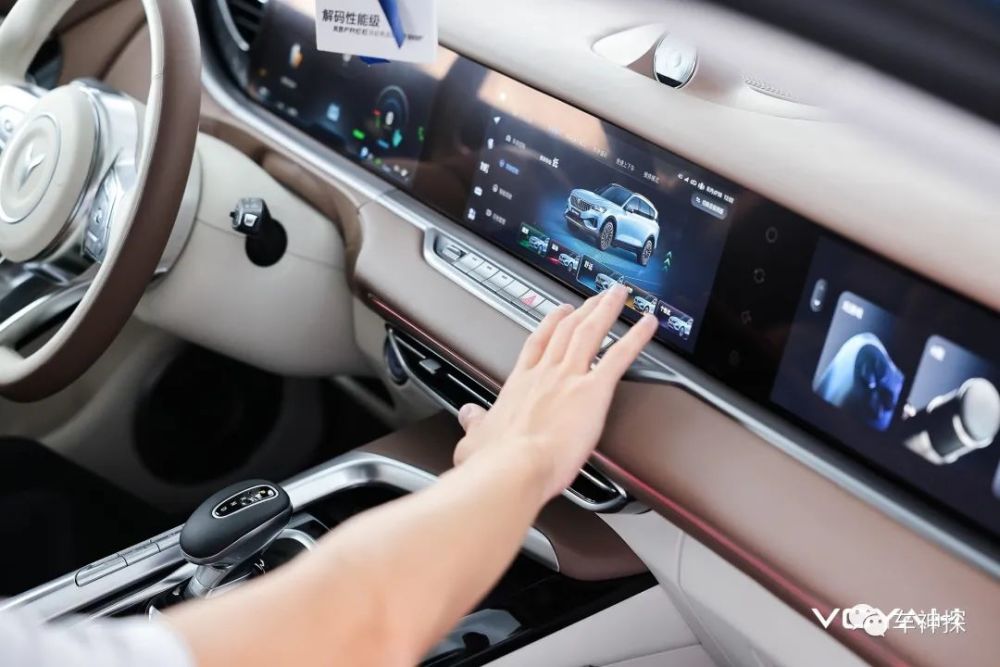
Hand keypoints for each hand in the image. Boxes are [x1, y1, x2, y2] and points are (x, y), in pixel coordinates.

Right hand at [454, 284, 657, 501]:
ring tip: (619, 295)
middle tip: (596, 297)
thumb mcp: (474, 439)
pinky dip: (637, 337)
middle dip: (583, 310)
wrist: (514, 470)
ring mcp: (570, 377)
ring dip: (607, 309)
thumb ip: (474, 423)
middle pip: (567, 330)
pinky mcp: (593, 391)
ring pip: (591, 332)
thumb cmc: (495, 461)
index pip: (537, 344)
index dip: (550, 324)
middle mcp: (546, 374)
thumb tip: (468, 416)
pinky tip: (648, 324)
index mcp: (520, 384)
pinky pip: (620, 356)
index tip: (560, 312)